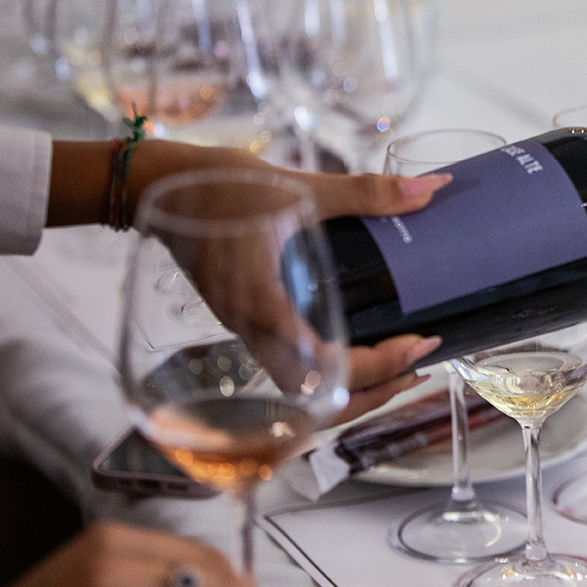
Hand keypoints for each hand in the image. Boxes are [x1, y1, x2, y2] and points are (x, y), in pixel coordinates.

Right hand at [130, 142, 451, 423]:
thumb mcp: (298, 188)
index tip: (421, 345)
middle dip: (374, 394)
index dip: (380, 366)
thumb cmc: (220, 185)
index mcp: (264, 305)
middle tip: (420, 367)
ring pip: (301, 395)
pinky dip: (330, 374)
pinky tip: (359, 347)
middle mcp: (253, 330)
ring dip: (352, 391)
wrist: (157, 185)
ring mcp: (247, 331)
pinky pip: (291, 370)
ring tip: (400, 367)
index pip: (328, 367)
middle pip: (316, 402)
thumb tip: (429, 189)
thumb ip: (366, 193)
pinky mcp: (247, 323)